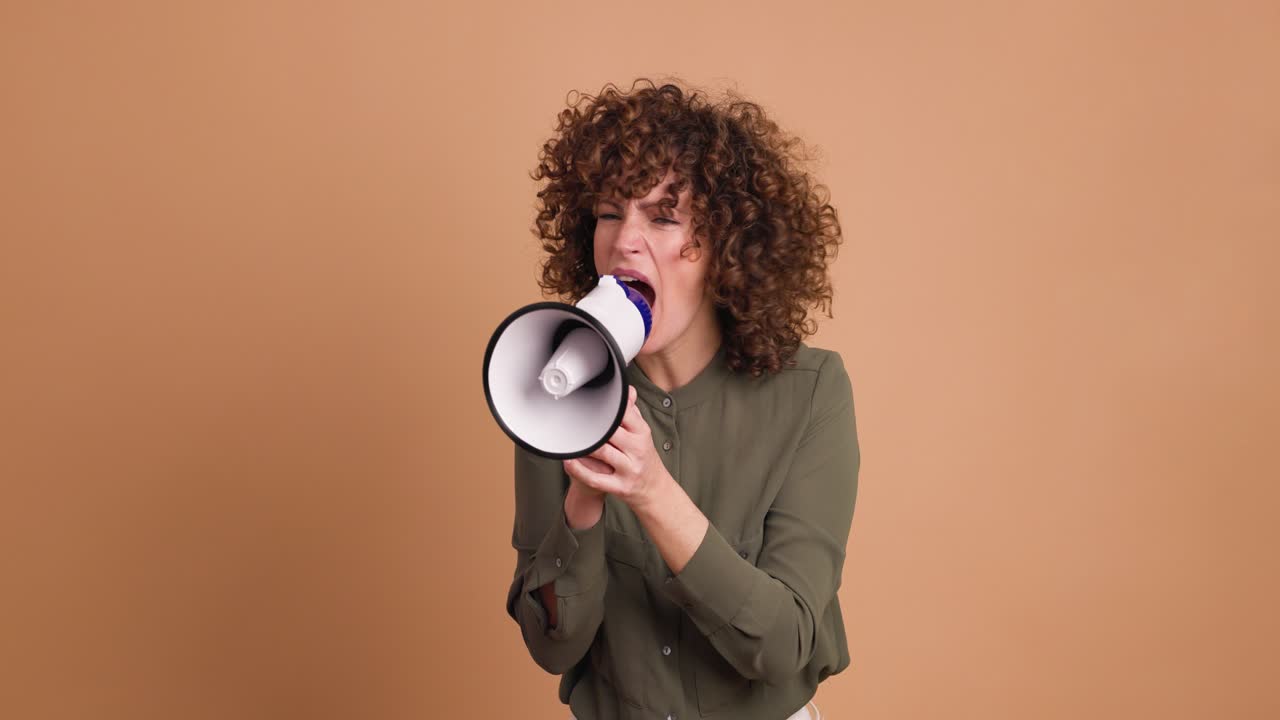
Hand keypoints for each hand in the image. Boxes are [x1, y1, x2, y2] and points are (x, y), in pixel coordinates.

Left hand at [563, 385, 669, 508]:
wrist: (655, 488)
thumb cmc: (643, 457)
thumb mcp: (641, 433)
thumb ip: (631, 412)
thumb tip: (627, 390)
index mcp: (641, 433)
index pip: (623, 413)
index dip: (605, 407)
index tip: (589, 402)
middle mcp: (637, 450)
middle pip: (610, 431)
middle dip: (592, 426)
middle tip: (574, 418)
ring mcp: (629, 469)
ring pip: (602, 452)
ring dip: (583, 444)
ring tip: (569, 437)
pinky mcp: (620, 486)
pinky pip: (595, 478)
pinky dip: (579, 470)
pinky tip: (568, 461)